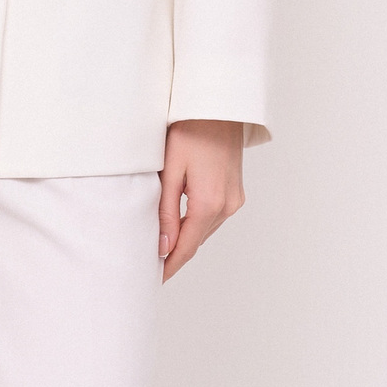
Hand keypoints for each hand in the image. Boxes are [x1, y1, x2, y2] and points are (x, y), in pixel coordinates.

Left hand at [158, 120, 245, 280]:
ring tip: (161, 250)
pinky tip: (180, 226)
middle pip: (196, 242)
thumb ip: (166, 212)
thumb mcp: (170, 171)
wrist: (219, 107)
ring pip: (205, 231)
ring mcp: (235, 199)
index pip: (185, 247)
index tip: (153, 279)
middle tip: (151, 268)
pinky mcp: (236, 192)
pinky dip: (196, 226)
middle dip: (174, 256)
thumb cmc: (190, 131)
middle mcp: (227, 206)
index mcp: (209, 203)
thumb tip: (163, 248)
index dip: (169, 266)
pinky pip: (213, 218)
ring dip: (185, 241)